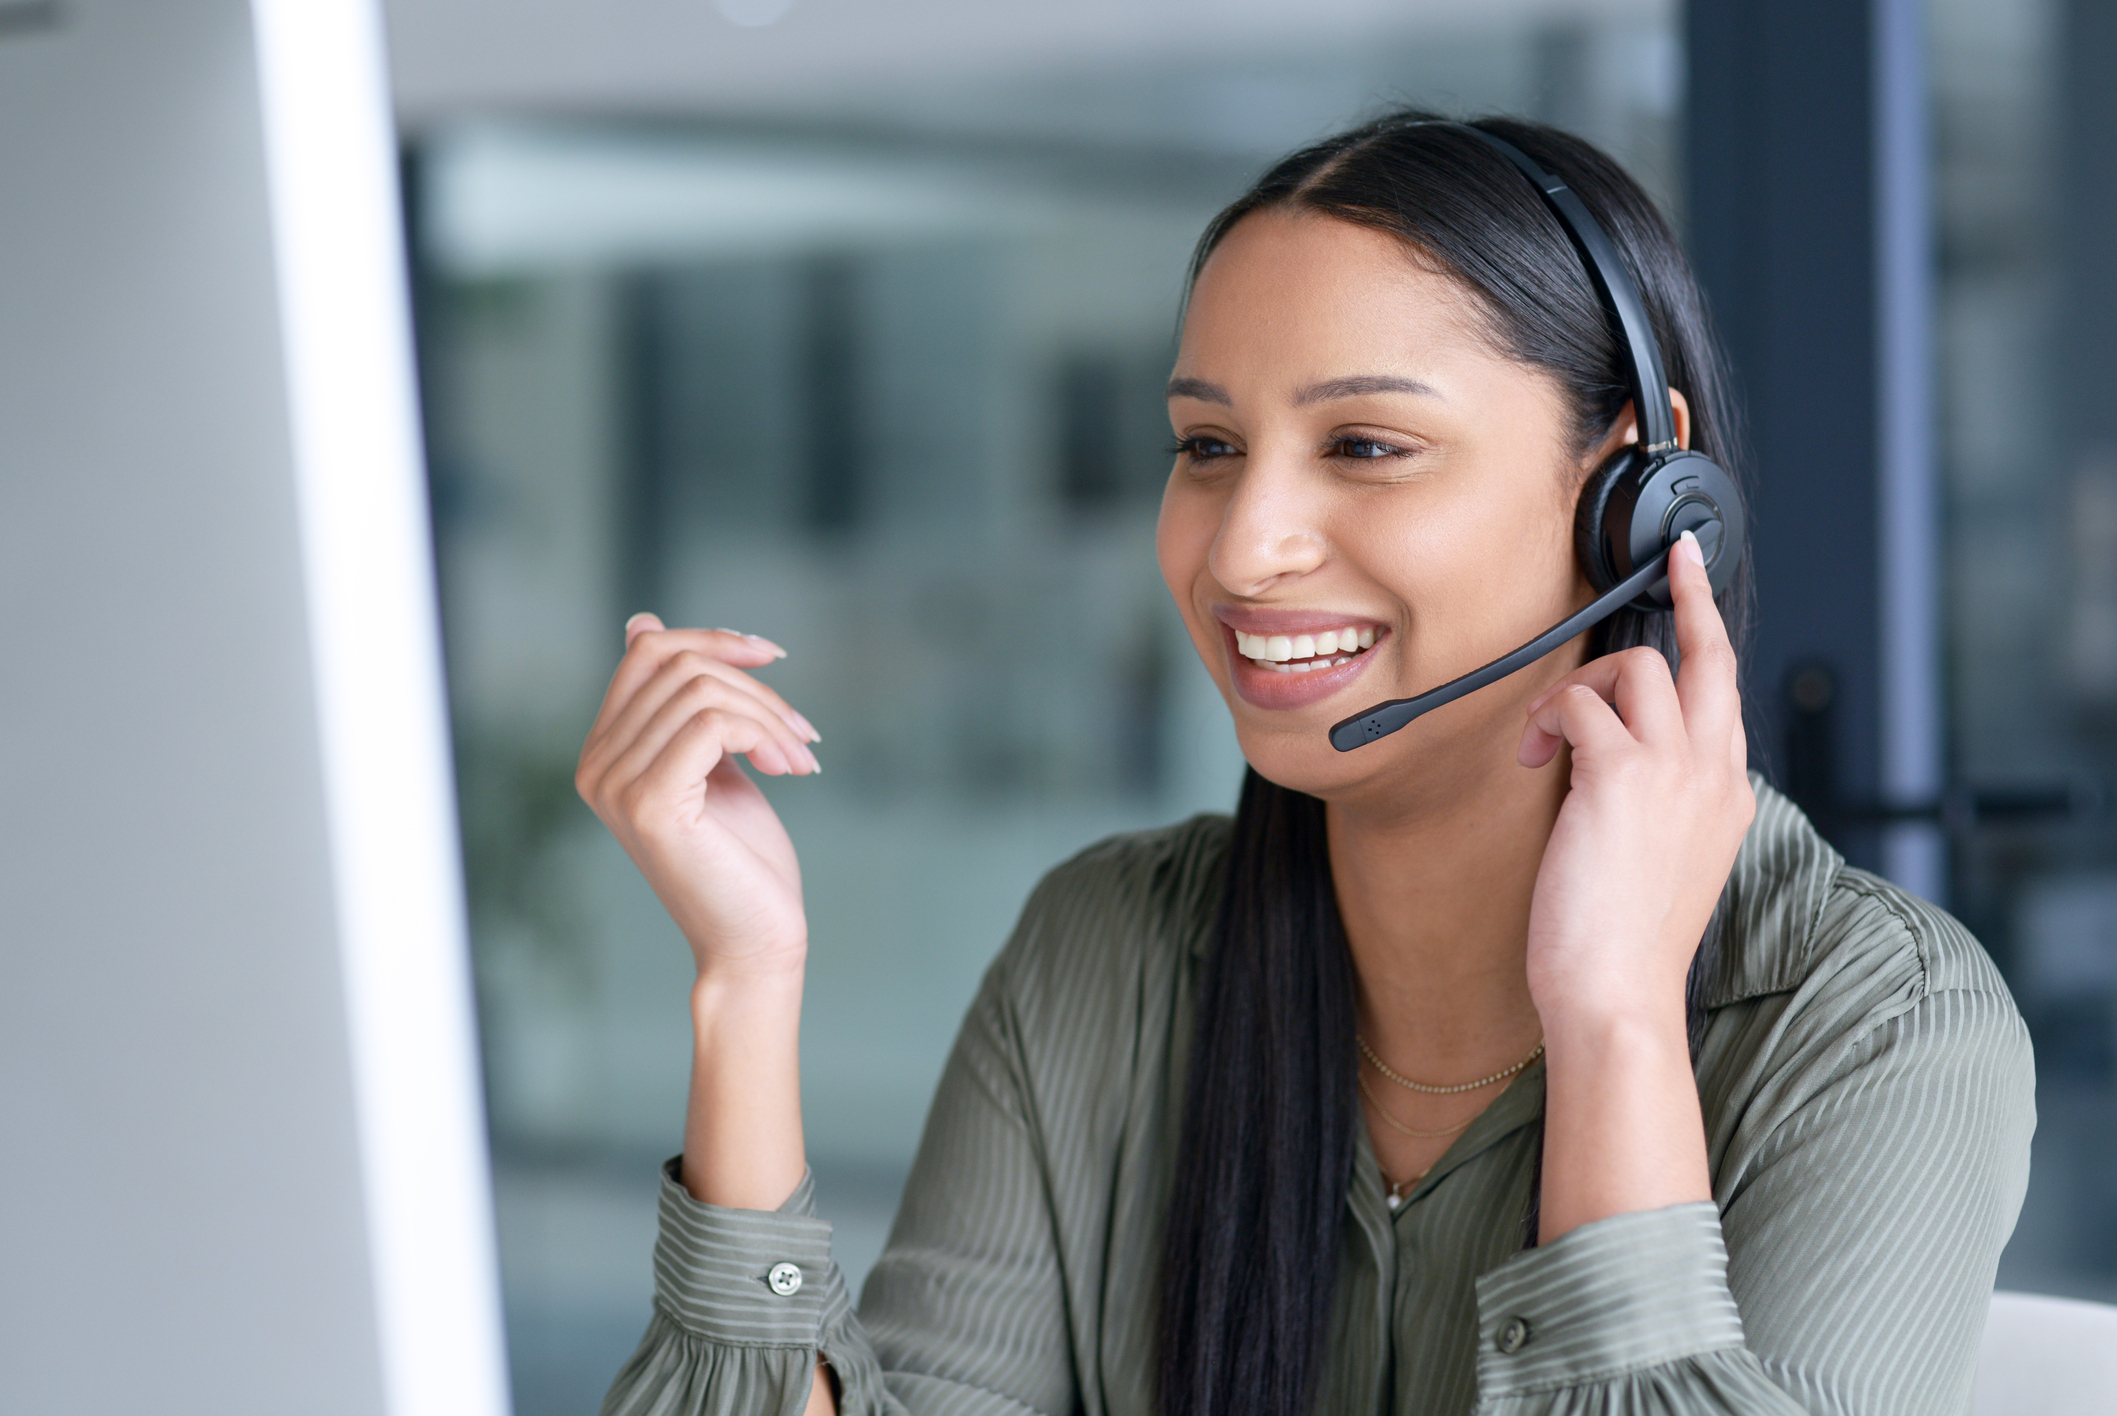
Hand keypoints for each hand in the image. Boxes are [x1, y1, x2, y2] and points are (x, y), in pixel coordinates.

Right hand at [576, 615, 822, 981]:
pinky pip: (714, 724)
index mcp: (603, 751)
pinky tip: (790, 769)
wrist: (754, 941)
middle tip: (801, 731)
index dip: (713, 639)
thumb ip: (683, 707)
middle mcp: (596, 765)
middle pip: (678, 664)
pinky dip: (765, 734)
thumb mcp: (712, 763)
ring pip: (703, 691)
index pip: (647, 651)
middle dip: (754, 684)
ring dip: (770, 716)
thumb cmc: (742, 860)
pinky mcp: (652, 804)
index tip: (771, 658)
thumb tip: (640, 623)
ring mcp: (617, 785)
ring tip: (800, 758)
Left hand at [1517, 531, 1753, 1032]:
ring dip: (1580, 687)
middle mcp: (1714, 774)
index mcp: (1730, 797)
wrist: (1618, 997)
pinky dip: (1547, 720)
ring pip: (1637, 667)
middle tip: (1671, 561)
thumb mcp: (1662, 864)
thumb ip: (1658, 805)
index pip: (1724, 693)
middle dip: (1691, 595)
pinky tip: (1534, 760)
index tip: (1695, 582)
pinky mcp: (1622, 776)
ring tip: (1549, 741)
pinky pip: (1579, 706)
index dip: (1708, 632)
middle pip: (1710, 655)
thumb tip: (1612, 762)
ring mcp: (1676, 771)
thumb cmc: (1623, 946)